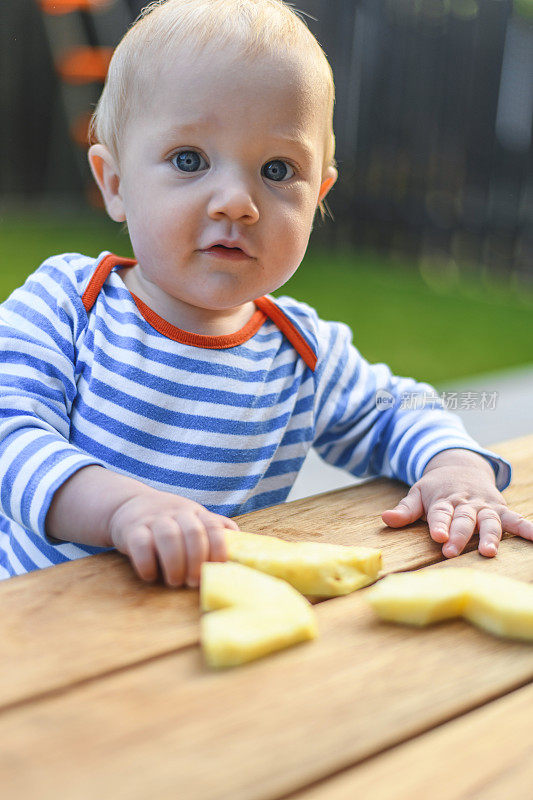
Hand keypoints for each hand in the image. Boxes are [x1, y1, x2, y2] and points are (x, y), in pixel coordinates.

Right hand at [109, 488, 238, 586]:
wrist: (128, 504)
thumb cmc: (168, 519)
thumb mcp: (193, 517)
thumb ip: (214, 527)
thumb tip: (240, 539)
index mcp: (195, 513)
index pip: (213, 526)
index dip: (219, 548)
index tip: (219, 568)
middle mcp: (176, 513)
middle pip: (193, 533)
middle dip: (197, 560)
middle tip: (194, 582)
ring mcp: (153, 520)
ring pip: (168, 536)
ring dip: (175, 563)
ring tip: (175, 581)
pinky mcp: (131, 529)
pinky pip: (140, 544)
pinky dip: (146, 563)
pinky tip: (151, 575)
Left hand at [381, 449, 532, 557]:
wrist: (461, 465)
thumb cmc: (436, 487)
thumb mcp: (418, 493)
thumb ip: (405, 510)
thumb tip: (385, 519)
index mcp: (443, 500)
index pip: (440, 513)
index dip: (439, 524)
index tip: (438, 536)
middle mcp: (465, 503)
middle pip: (463, 520)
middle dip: (459, 535)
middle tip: (452, 551)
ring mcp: (484, 506)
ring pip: (489, 521)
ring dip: (490, 535)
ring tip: (489, 551)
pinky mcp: (499, 509)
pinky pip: (514, 519)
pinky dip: (526, 527)